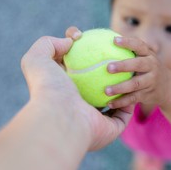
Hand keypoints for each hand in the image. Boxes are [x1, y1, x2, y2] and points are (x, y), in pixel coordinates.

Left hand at [21, 29, 132, 150]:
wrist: (61, 119)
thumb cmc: (49, 88)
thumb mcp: (37, 59)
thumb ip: (48, 43)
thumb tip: (70, 42)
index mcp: (63, 92)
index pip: (76, 71)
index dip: (83, 53)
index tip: (88, 40)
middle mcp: (78, 107)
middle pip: (97, 86)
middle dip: (107, 72)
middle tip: (115, 56)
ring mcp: (95, 119)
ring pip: (114, 101)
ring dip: (122, 86)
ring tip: (128, 69)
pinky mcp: (110, 129)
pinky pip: (124, 113)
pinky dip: (129, 100)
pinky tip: (133, 84)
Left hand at [104, 36, 170, 108]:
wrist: (168, 87)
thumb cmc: (148, 68)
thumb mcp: (145, 58)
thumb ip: (130, 51)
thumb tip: (104, 40)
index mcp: (149, 55)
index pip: (139, 45)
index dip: (127, 42)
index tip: (114, 40)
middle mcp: (152, 66)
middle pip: (138, 64)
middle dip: (123, 66)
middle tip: (108, 67)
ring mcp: (150, 81)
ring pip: (135, 84)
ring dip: (120, 87)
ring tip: (106, 90)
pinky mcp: (148, 94)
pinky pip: (133, 99)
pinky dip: (121, 102)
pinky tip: (109, 103)